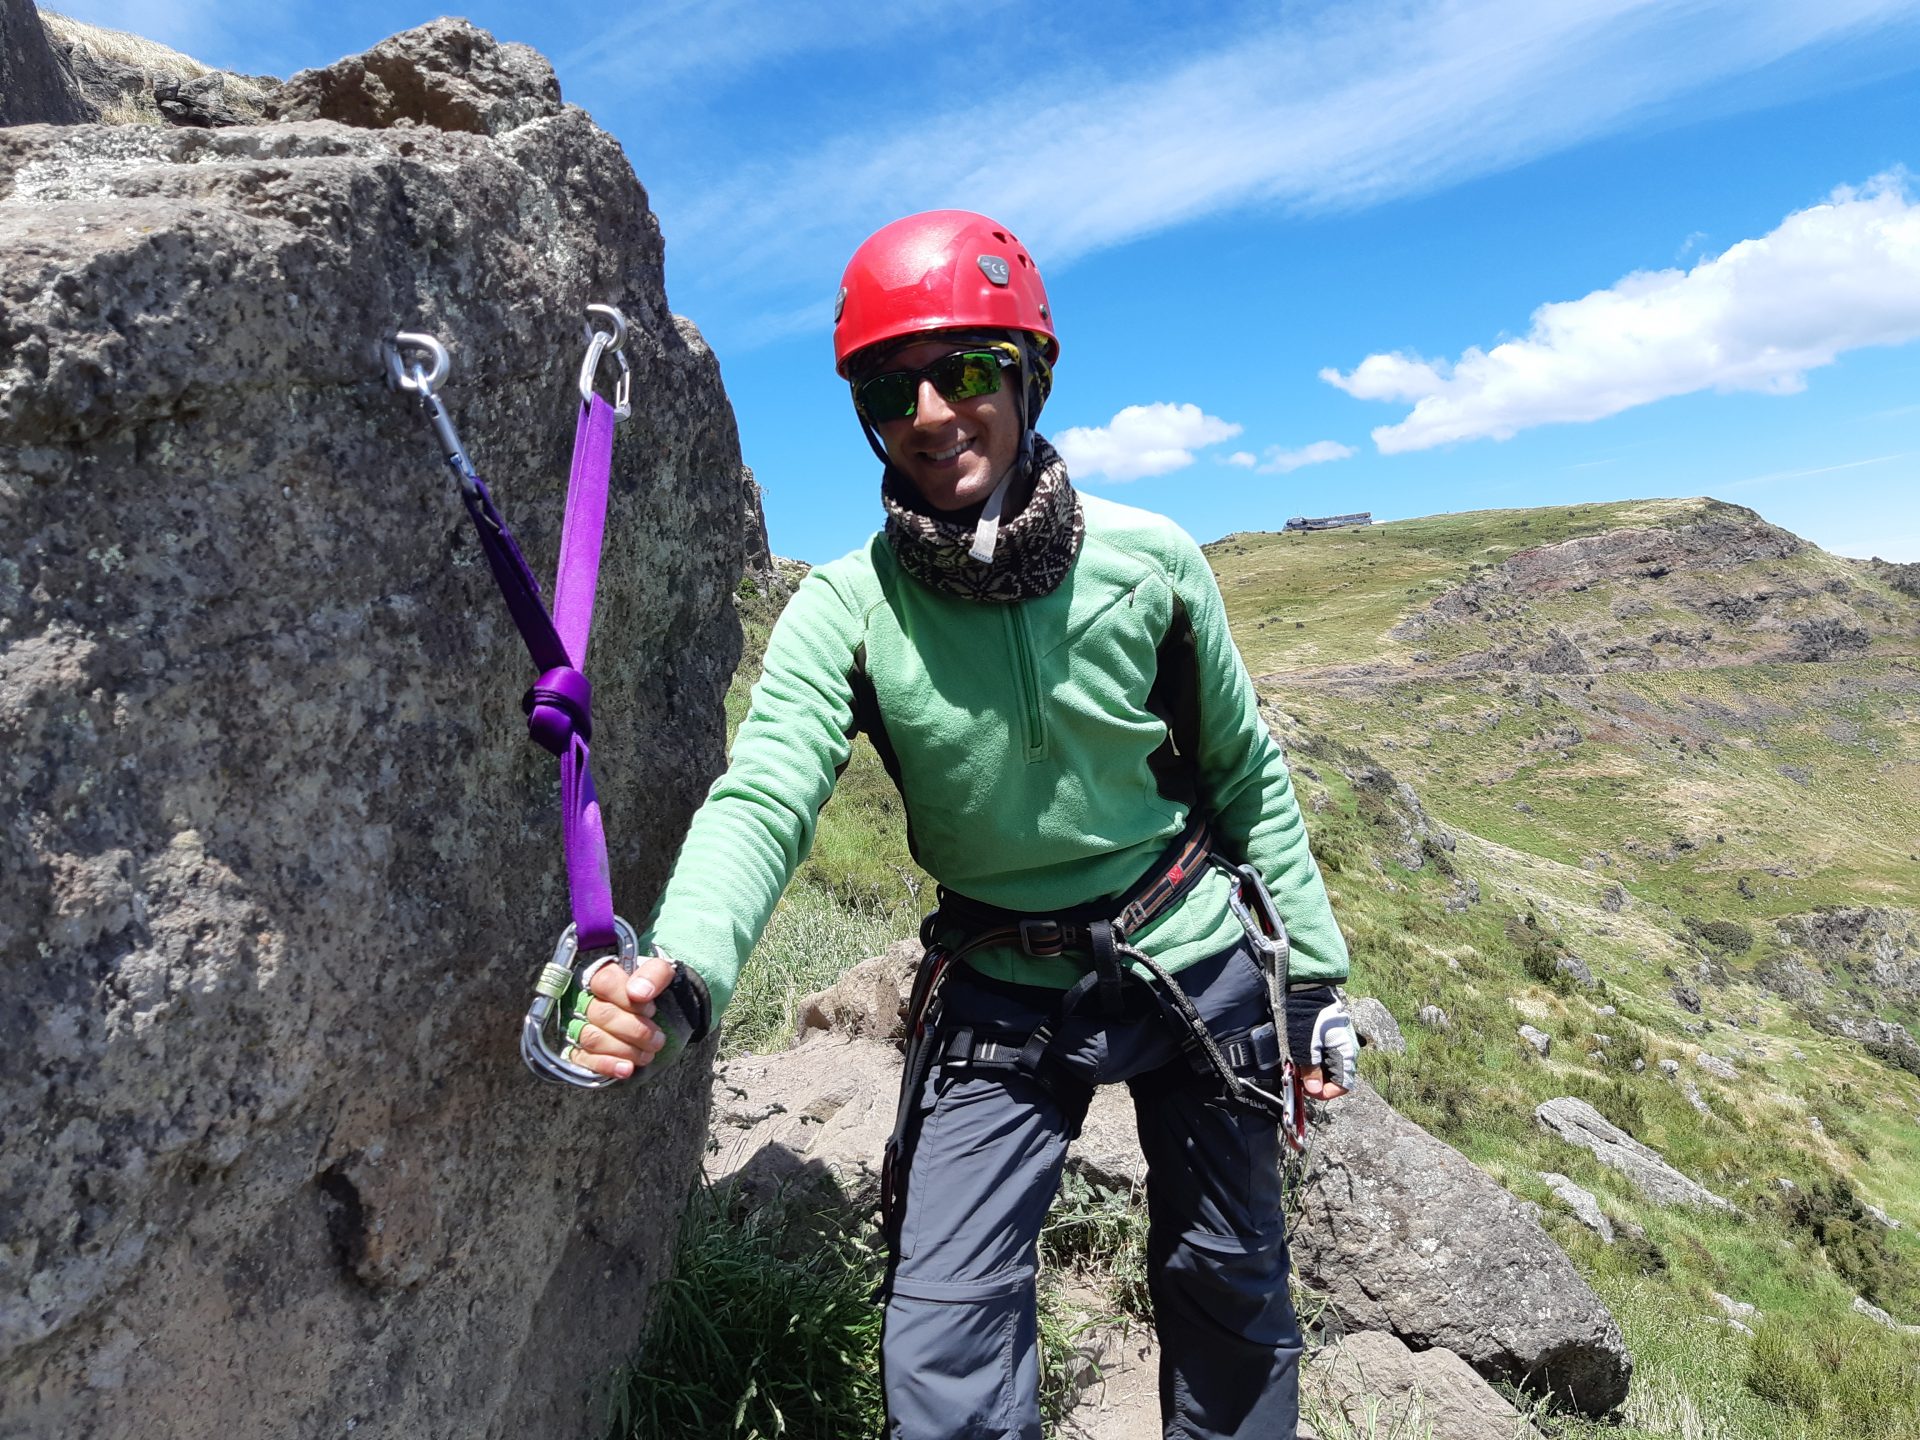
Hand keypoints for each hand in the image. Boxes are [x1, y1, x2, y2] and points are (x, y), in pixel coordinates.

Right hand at [568, 954, 676, 1080]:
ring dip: (625, 1049)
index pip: (605, 982)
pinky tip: (626, 1068)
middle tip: (657, 1039)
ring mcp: (580, 1026)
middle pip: (602, 1014)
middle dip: (635, 1030)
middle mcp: (586, 1000)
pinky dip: (607, 1065)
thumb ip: (654, 974)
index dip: (629, 1000)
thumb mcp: (662, 974)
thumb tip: (639, 992)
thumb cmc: (653, 992)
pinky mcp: (580, 1051)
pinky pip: (583, 1060)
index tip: (651, 1010)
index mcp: (603, 976)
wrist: (657, 1014)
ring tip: (647, 1054)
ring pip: (593, 1039)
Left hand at [1286, 986, 1356, 1101]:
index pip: (1343, 1086)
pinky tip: (1302, 1055)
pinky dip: (1315, 1061)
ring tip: (1299, 1065)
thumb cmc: (1308, 1014)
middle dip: (1318, 1082)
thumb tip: (1315, 1090)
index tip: (1307, 1090)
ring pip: (1329, 1069)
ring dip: (1315, 1072)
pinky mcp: (1331, 1038)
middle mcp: (1347, 1051)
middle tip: (1299, 1077)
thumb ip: (1311, 1069)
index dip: (1325, 1092)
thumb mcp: (1305, 1045)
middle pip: (1336, 1079)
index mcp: (1346, 1053)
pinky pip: (1325, 1057)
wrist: (1308, 987)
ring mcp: (1340, 1044)